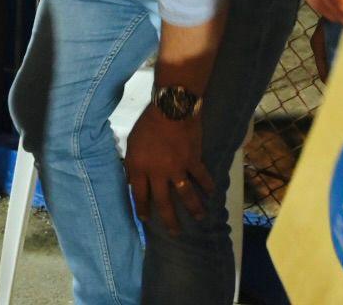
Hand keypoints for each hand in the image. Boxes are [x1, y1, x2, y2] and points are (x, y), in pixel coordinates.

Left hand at [124, 105, 211, 235]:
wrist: (171, 109)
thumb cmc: (147, 124)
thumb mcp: (132, 144)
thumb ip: (132, 165)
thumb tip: (133, 182)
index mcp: (140, 168)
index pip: (140, 195)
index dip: (142, 209)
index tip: (146, 220)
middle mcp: (158, 173)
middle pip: (163, 202)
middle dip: (169, 220)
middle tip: (174, 233)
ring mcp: (178, 168)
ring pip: (186, 195)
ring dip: (194, 209)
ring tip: (200, 219)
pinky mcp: (193, 161)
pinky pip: (201, 178)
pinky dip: (207, 186)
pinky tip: (211, 195)